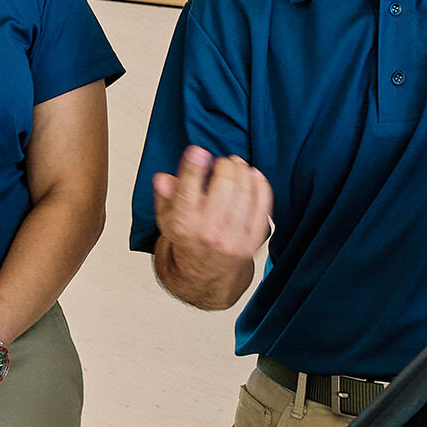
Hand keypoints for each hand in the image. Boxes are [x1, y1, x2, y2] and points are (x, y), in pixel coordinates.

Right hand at [152, 146, 271, 306]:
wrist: (204, 275)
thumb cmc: (186, 239)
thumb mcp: (166, 218)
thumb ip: (165, 195)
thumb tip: (163, 178)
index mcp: (184, 224)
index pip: (188, 188)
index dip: (195, 164)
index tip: (199, 151)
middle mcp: (209, 232)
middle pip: (224, 184)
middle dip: (225, 165)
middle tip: (223, 161)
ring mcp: (233, 237)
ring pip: (245, 191)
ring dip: (242, 171)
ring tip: (237, 165)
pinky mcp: (252, 241)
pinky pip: (262, 206)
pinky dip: (260, 185)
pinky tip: (254, 176)